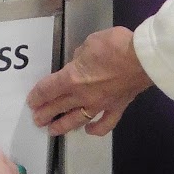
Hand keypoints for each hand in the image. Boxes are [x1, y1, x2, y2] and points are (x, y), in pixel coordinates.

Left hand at [26, 27, 151, 136]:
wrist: (141, 58)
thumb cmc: (114, 46)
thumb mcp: (89, 43)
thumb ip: (79, 56)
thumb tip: (78, 63)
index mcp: (73, 78)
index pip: (48, 89)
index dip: (37, 95)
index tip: (31, 101)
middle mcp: (83, 96)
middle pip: (58, 107)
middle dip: (45, 113)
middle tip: (36, 119)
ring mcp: (100, 105)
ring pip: (77, 120)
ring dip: (63, 126)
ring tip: (52, 131)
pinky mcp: (116, 108)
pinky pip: (104, 124)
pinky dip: (96, 130)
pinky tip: (89, 131)